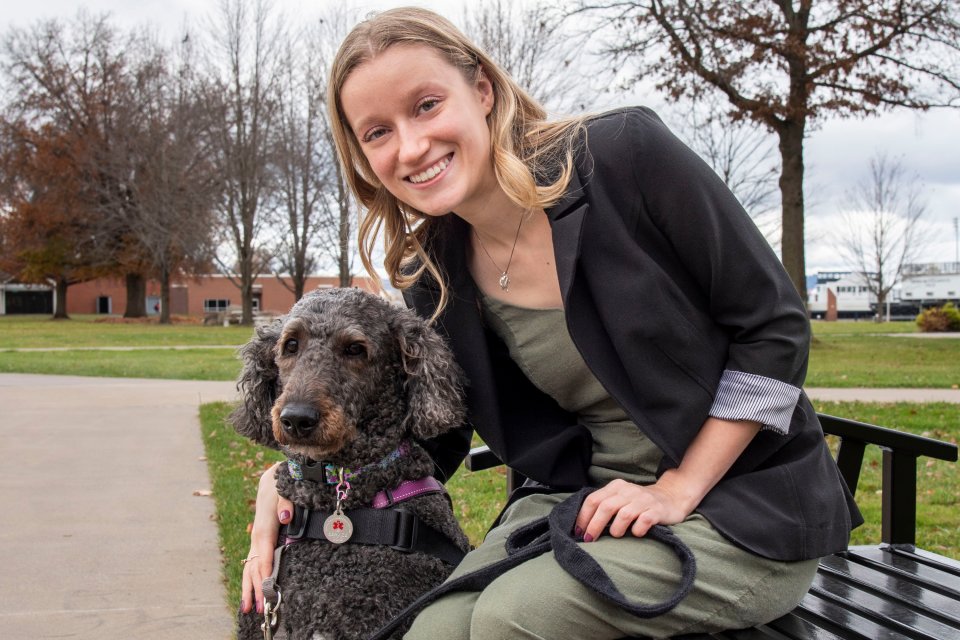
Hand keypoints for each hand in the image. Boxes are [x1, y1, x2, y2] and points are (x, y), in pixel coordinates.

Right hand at [240, 462, 294, 613]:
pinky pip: (252, 563)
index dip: (265, 570)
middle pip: (254, 565)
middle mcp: (258, 536)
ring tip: (251, 608)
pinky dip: (250, 579)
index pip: (264, 553)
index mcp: (265, 526)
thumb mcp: (285, 488)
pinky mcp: (258, 542)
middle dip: (256, 587)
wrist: (272, 478)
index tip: (267, 587)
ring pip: (249, 567)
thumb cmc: (280, 484)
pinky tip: (251, 593)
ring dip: (250, 588)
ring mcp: (256, 541)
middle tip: (260, 607)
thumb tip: (286, 517)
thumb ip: (286, 503)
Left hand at [574, 474, 695, 541]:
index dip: (583, 517)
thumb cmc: (638, 503)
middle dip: (594, 526)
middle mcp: (628, 491)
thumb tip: (582, 526)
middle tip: (589, 540)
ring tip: (616, 535)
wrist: (671, 498)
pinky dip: (637, 530)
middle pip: (605, 507)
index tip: (579, 532)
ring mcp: (643, 500)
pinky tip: (636, 534)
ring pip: (623, 515)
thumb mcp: (620, 499)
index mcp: (616, 487)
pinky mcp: (656, 511)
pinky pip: (643, 521)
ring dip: (616, 529)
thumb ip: (604, 506)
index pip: (593, 499)